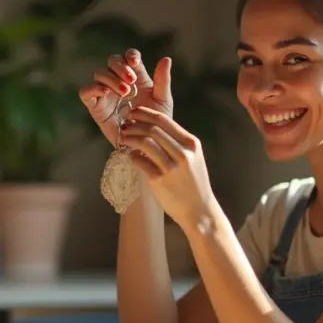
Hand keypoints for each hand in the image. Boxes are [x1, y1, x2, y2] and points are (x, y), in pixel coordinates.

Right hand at [79, 50, 173, 145]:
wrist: (145, 144)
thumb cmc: (155, 122)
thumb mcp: (162, 100)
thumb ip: (163, 80)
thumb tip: (166, 59)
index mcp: (135, 77)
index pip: (128, 57)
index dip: (130, 55)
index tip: (135, 63)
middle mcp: (118, 81)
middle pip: (112, 61)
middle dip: (120, 66)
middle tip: (131, 80)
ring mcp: (105, 93)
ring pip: (99, 73)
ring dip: (111, 78)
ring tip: (125, 92)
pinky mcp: (95, 106)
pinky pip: (86, 92)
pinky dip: (92, 89)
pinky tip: (105, 93)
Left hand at [120, 105, 218, 230]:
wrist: (199, 210)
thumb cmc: (193, 183)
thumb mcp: (193, 158)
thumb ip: (177, 143)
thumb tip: (152, 128)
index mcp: (191, 144)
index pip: (164, 121)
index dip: (145, 114)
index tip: (134, 112)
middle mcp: (183, 154)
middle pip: (153, 129)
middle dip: (134, 124)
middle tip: (124, 125)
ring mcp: (171, 168)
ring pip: (145, 143)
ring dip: (130, 138)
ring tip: (123, 138)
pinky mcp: (159, 181)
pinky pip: (139, 162)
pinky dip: (131, 156)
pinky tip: (129, 156)